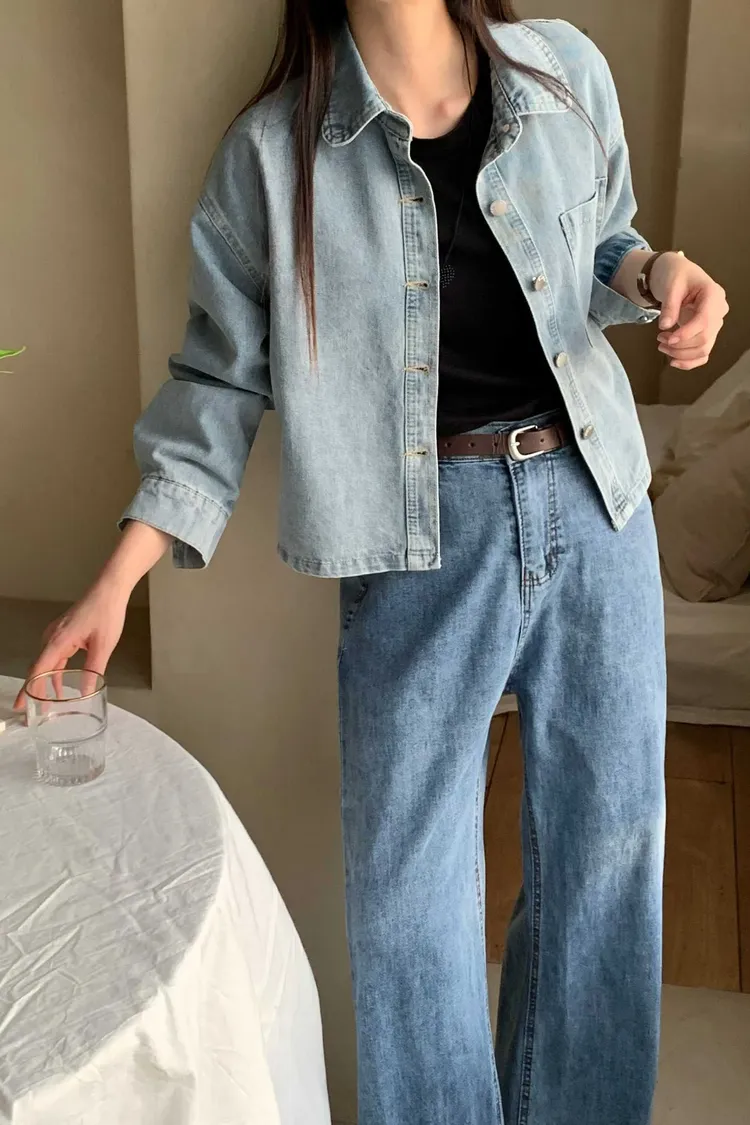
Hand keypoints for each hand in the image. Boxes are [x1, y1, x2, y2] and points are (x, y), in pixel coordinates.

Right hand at [14, 581, 128, 709]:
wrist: (109, 590)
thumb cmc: (106, 613)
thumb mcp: (103, 646)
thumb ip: (93, 670)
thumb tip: (87, 692)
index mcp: (58, 640)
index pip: (38, 670)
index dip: (28, 690)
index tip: (20, 705)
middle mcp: (52, 637)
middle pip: (37, 668)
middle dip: (33, 691)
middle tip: (31, 711)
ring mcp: (56, 634)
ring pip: (45, 663)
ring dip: (44, 683)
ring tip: (45, 704)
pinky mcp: (63, 633)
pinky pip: (54, 657)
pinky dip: (54, 672)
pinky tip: (59, 684)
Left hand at [651, 252, 728, 370]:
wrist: (680, 275)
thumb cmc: (677, 275)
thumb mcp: (671, 285)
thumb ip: (669, 305)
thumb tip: (665, 326)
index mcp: (713, 295)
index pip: (704, 321)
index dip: (686, 334)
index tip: (667, 338)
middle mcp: (718, 311)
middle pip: (704, 339)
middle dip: (679, 346)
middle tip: (660, 341)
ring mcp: (714, 324)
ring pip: (703, 349)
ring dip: (681, 355)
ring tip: (662, 346)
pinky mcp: (707, 333)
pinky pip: (703, 353)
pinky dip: (689, 361)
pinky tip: (674, 361)